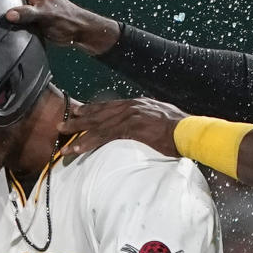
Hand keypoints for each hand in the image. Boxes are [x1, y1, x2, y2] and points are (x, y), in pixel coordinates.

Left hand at [58, 98, 188, 157]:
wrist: (189, 131)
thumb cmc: (181, 130)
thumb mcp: (165, 120)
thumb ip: (152, 121)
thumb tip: (150, 128)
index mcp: (139, 104)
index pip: (110, 106)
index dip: (92, 110)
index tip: (79, 112)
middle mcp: (132, 106)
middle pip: (99, 113)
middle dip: (79, 120)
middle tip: (62, 125)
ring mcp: (130, 115)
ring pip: (98, 124)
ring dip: (78, 133)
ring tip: (64, 141)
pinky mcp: (130, 127)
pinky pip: (104, 135)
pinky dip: (89, 142)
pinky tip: (78, 149)